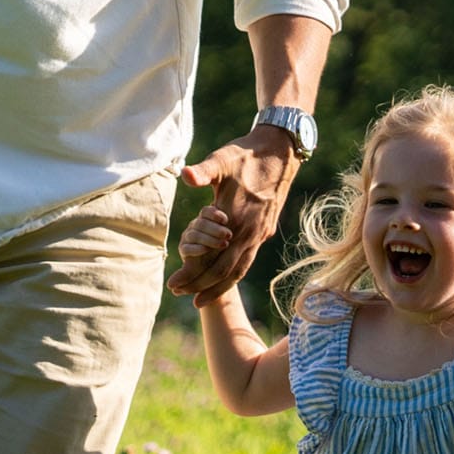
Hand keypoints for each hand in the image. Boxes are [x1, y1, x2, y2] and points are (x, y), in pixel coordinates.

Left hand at [168, 127, 297, 295]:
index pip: (210, 256)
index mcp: (235, 218)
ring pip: (238, 270)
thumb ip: (204, 171)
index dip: (191, 273)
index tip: (173, 284)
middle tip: (178, 294)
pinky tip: (222, 280)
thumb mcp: (222, 159)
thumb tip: (186, 175)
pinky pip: (247, 261)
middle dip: (200, 286)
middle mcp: (248, 232)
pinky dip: (233, 275)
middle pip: (223, 270)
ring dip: (218, 287)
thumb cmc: (246, 155)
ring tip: (199, 300)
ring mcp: (259, 234)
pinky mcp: (264, 232)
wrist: (280, 154)